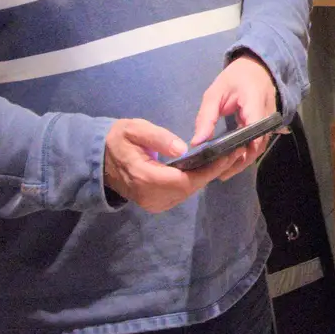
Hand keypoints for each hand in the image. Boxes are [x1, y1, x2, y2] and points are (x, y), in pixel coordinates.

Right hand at [102, 119, 237, 212]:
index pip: (184, 179)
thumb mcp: (134, 129)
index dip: (208, 169)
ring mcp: (151, 203)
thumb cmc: (118, 140)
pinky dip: (195, 182)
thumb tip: (182, 149)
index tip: (228, 155)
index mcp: (144, 176)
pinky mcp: (155, 204)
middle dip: (213, 171)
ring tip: (226, 158)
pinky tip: (207, 167)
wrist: (99, 161)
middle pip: (189, 188)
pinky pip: (181, 194)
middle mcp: (149, 195)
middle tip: (235, 153)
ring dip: (206, 177)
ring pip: (187, 192)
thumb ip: (158, 137)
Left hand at [191, 54, 278, 180]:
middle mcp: (267, 116)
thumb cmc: (235, 78)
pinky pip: (258, 144)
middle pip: (257, 145)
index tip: (223, 162)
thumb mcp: (215, 93)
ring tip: (223, 173)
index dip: (241, 149)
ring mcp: (269, 123)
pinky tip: (232, 162)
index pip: (253, 131)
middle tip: (219, 175)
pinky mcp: (266, 126)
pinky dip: (246, 154)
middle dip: (239, 162)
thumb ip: (206, 117)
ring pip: (258, 148)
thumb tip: (196, 142)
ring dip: (243, 161)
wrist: (257, 67)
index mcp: (255, 103)